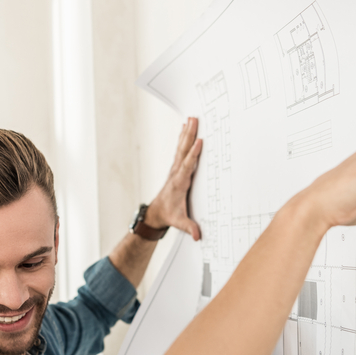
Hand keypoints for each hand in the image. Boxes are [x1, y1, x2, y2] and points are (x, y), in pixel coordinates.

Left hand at [146, 117, 203, 240]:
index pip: (187, 166)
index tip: (199, 141)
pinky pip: (181, 150)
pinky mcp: (176, 168)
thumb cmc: (168, 215)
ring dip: (187, 133)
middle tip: (194, 120)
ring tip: (191, 118)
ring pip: (182, 148)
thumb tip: (197, 236)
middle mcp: (176, 173)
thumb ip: (188, 227)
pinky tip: (185, 127)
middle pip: (183, 151)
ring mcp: (175, 169)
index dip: (193, 154)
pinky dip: (184, 138)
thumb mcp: (178, 222)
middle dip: (189, 136)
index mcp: (179, 183)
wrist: (156, 212)